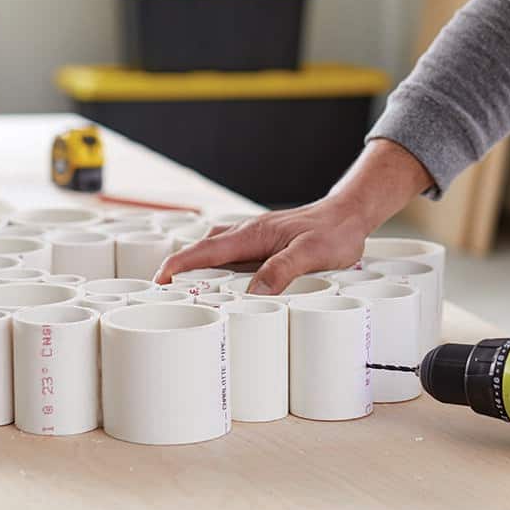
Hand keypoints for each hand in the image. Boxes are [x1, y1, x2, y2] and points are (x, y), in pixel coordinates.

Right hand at [155, 137, 432, 295]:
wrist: (350, 215)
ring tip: (184, 292)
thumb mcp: (311, 254)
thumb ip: (282, 270)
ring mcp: (255, 239)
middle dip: (179, 269)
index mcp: (253, 234)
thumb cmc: (334, 232)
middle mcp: (249, 234)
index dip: (180, 264)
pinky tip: (222, 284)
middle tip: (161, 294)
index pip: (207, 249)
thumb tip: (253, 291)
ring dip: (198, 268)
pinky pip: (233, 256)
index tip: (159, 280)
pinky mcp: (265, 245)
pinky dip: (218, 268)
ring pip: (217, 252)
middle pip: (204, 250)